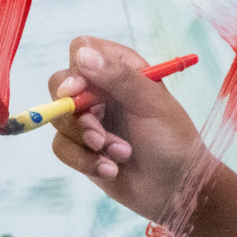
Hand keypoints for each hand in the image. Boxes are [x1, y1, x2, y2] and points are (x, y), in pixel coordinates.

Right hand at [48, 36, 202, 221]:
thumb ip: (119, 77)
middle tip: (97, 134)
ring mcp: (90, 119)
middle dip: (76, 113)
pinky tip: (111, 170)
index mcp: (123, 71)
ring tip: (121, 154)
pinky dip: (84, 160)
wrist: (177, 187)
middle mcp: (102, 91)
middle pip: (60, 84)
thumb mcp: (151, 102)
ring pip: (58, 119)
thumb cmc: (172, 139)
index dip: (77, 67)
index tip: (78, 89)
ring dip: (88, 140)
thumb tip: (83, 55)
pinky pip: (61, 147)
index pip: (84, 49)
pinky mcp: (82, 148)